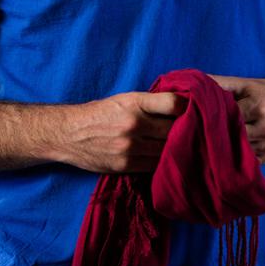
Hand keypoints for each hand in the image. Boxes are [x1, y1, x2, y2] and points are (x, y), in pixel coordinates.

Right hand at [60, 91, 186, 172]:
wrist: (68, 133)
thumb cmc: (100, 113)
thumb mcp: (124, 99)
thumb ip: (151, 104)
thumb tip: (183, 106)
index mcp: (134, 103)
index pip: (173, 103)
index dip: (188, 107)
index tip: (195, 111)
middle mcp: (133, 124)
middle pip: (174, 130)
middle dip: (186, 131)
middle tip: (196, 133)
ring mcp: (129, 147)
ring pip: (166, 150)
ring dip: (177, 150)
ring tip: (186, 148)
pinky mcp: (124, 165)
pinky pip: (155, 166)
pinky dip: (164, 163)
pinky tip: (169, 160)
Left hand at [207, 74, 264, 163]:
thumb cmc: (263, 91)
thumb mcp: (244, 83)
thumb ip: (220, 83)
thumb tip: (193, 85)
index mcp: (258, 107)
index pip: (228, 118)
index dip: (212, 119)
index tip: (199, 119)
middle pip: (232, 137)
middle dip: (218, 135)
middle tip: (202, 133)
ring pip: (237, 151)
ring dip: (226, 147)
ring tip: (216, 140)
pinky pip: (246, 160)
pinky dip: (237, 156)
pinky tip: (231, 148)